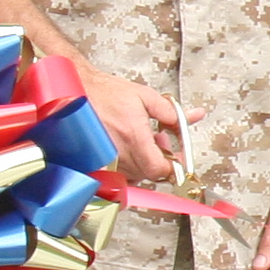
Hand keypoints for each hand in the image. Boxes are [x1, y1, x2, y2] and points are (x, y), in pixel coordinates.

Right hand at [71, 59, 195, 184]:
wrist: (75, 92)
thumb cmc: (105, 93)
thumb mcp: (144, 96)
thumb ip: (171, 111)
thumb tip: (194, 116)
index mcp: (133, 136)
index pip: (158, 169)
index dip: (172, 166)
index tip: (176, 158)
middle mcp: (117, 152)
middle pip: (149, 174)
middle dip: (160, 160)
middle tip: (160, 141)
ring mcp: (104, 161)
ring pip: (134, 176)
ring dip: (144, 163)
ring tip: (142, 142)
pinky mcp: (94, 164)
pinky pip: (117, 177)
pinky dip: (128, 168)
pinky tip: (128, 151)